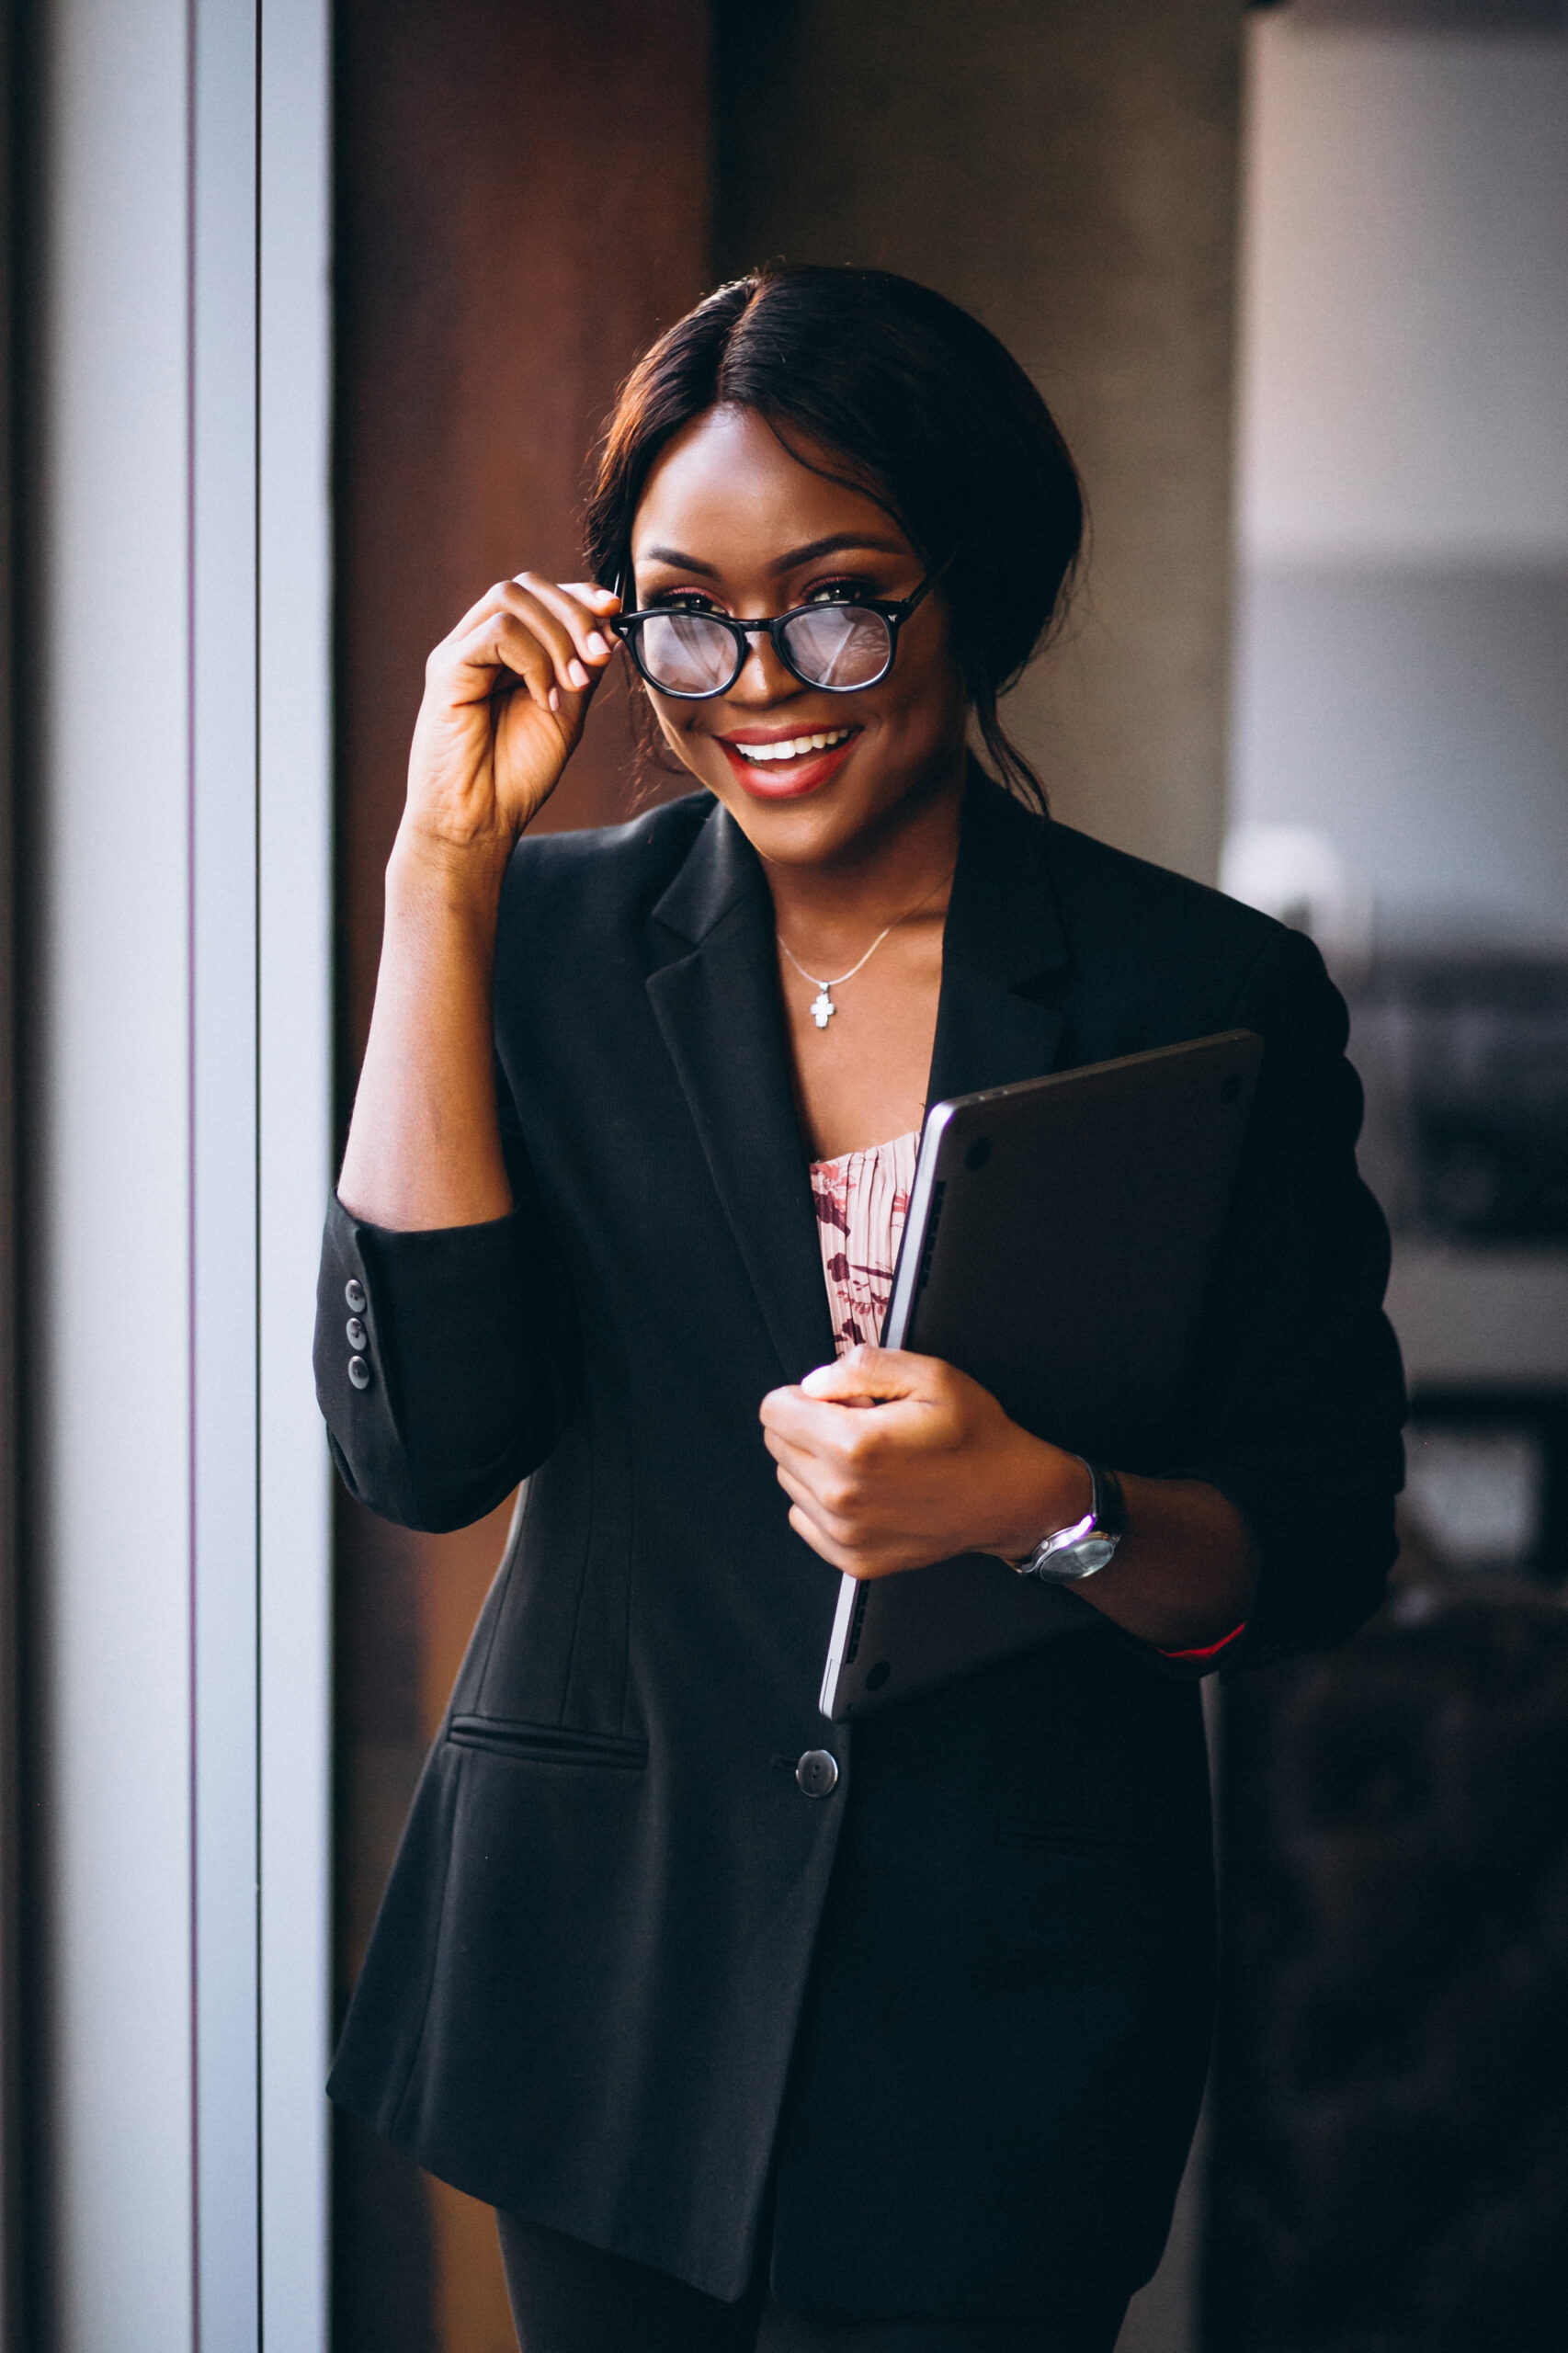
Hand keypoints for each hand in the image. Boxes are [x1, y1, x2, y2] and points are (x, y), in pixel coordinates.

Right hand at [401, 573, 621, 862]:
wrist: (480, 821)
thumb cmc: (516, 774)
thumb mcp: (565, 712)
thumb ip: (582, 667)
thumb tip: (610, 624)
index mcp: (505, 650)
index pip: (540, 595)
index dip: (579, 594)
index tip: (615, 611)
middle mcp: (477, 643)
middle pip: (526, 586)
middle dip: (573, 611)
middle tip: (600, 655)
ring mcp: (459, 653)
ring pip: (510, 599)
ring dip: (556, 637)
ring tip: (573, 685)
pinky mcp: (446, 670)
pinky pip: (496, 633)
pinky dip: (534, 661)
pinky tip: (545, 699)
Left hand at [759, 1345, 1087, 1579]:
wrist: (1010, 1497)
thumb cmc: (976, 1436)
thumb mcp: (930, 1375)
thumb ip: (862, 1367)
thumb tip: (814, 1383)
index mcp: (855, 1446)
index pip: (773, 1410)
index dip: (805, 1394)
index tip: (839, 1399)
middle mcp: (842, 1495)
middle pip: (776, 1443)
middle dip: (810, 1425)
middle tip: (862, 1425)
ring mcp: (845, 1533)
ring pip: (789, 1479)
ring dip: (818, 1462)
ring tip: (872, 1458)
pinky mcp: (852, 1559)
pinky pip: (803, 1518)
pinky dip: (825, 1501)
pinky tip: (868, 1489)